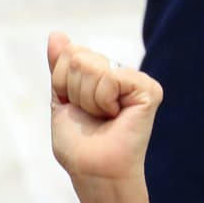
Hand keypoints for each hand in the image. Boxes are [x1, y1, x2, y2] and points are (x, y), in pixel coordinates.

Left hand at [48, 31, 161, 181]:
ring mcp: (135, 80)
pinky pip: (110, 78)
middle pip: (79, 57)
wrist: (91, 168)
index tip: (74, 105)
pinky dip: (103, 101)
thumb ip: (60, 66)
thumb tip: (56, 34)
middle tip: (89, 114)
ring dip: (87, 99)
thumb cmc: (77, 142)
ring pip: (92, 67)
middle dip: (74, 91)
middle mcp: (120, 73)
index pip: (70, 54)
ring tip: (102, 117)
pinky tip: (115, 115)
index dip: (62, 83)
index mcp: (100, 74)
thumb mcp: (61, 99)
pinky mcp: (148, 89)